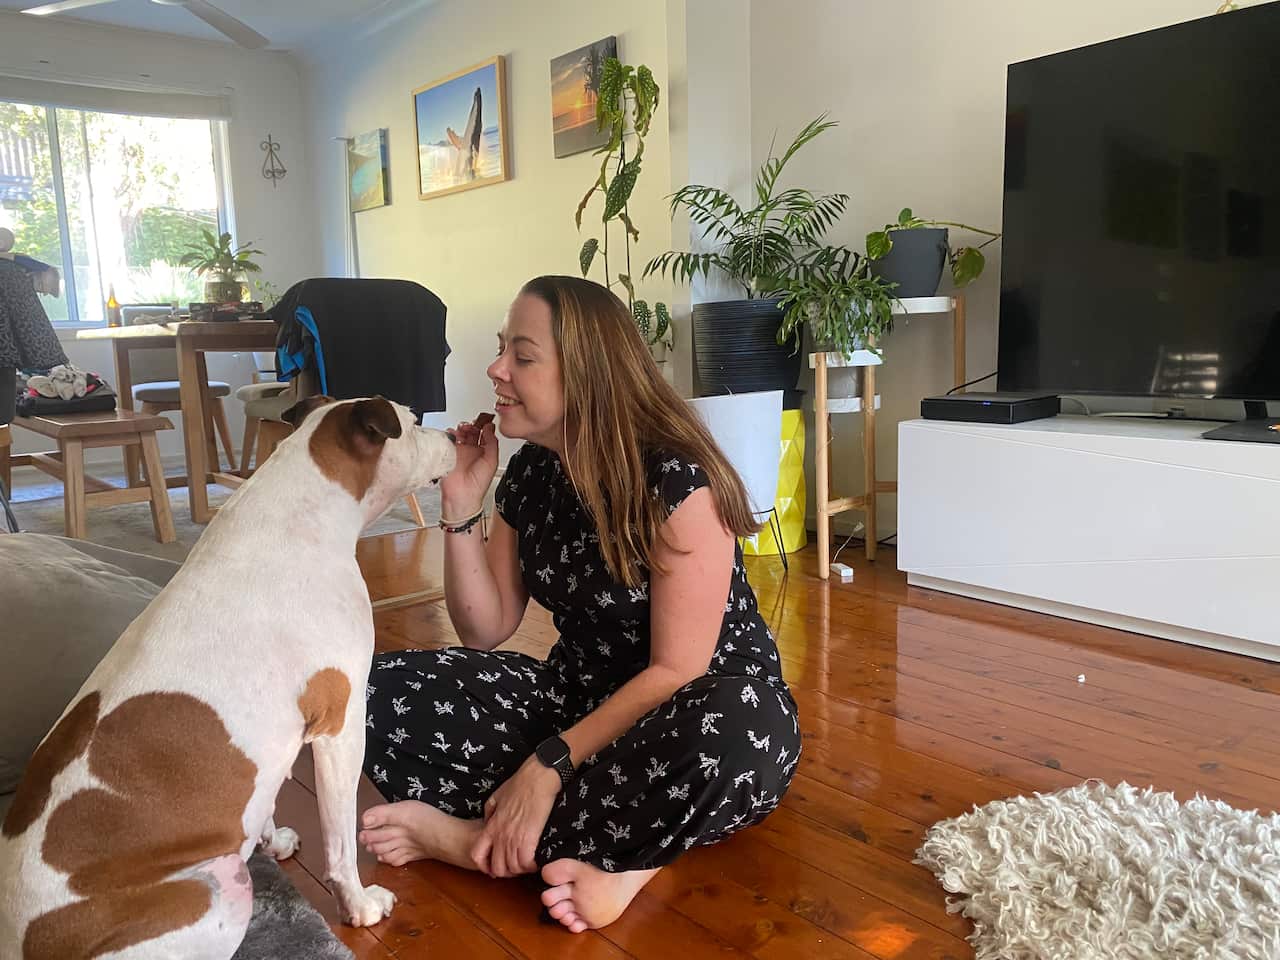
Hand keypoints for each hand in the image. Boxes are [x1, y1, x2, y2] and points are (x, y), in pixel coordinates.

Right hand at [440, 415, 497, 517]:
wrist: (462, 495)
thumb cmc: (478, 484)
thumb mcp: (492, 461)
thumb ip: (492, 443)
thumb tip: (490, 428)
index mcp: (483, 453)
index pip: (484, 434)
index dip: (485, 426)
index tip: (486, 419)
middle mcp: (471, 451)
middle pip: (471, 431)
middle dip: (472, 425)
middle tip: (473, 424)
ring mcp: (459, 451)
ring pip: (459, 433)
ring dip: (461, 428)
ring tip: (463, 429)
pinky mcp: (448, 453)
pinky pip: (448, 439)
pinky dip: (450, 434)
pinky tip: (454, 434)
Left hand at [470, 756, 560, 877]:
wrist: (538, 778)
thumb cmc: (521, 783)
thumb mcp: (497, 796)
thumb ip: (490, 811)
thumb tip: (488, 821)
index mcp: (491, 826)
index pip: (477, 855)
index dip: (484, 866)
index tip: (493, 867)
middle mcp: (500, 835)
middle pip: (497, 868)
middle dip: (506, 872)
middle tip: (516, 867)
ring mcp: (513, 838)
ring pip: (512, 868)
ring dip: (521, 870)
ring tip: (529, 864)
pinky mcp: (529, 839)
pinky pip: (526, 863)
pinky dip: (532, 866)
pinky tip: (537, 861)